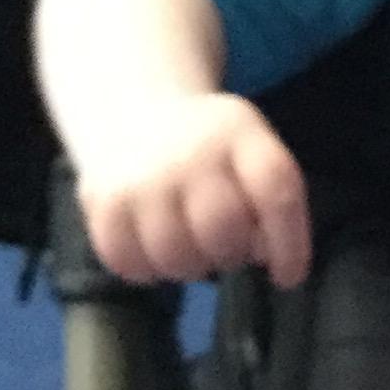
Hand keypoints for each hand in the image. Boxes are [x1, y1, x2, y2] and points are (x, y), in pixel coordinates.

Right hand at [73, 91, 311, 287]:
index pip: (276, 190)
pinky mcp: (100, 199)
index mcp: (239, 133)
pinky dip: (145, 270)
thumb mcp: (251, 153)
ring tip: (188, 247)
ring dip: (188, 267)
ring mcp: (140, 173)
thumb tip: (266, 257)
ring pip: (175, 256)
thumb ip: (271, 199)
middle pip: (222, 231)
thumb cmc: (209, 150)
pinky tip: (153, 248)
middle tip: (222, 247)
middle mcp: (188, 149)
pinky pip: (128, 263)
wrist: (136, 113)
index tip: (286, 276)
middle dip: (230, 254)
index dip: (289, 244)